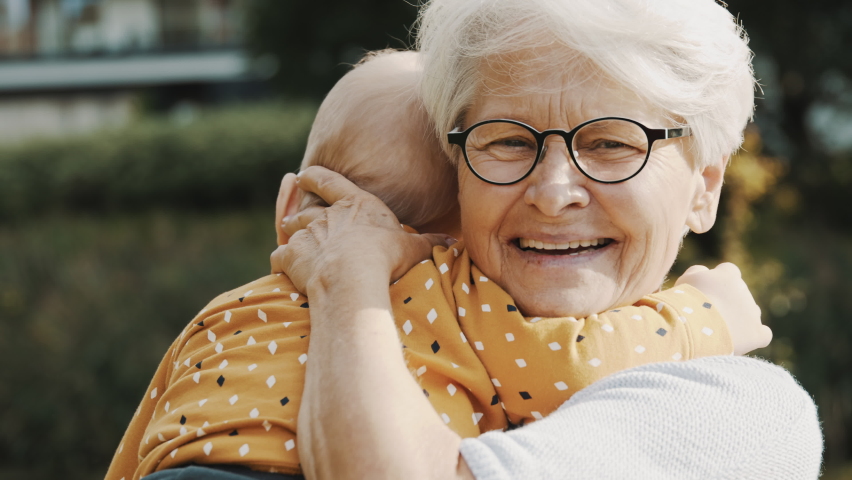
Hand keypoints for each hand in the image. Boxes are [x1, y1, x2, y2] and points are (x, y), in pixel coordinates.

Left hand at [274, 166, 454, 293]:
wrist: (353, 276)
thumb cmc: (386, 257)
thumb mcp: (413, 248)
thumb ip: (429, 243)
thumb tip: (452, 242)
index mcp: (355, 206)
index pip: (330, 182)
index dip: (316, 177)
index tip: (303, 174)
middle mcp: (327, 216)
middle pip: (308, 209)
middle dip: (301, 211)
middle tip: (295, 215)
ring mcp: (307, 235)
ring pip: (292, 229)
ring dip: (290, 232)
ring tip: (288, 234)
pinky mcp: (292, 257)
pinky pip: (280, 256)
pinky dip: (280, 260)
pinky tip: (281, 267)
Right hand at [675, 263, 771, 355]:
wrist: (695, 326)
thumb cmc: (687, 301)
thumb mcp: (686, 280)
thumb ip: (697, 271)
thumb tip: (704, 272)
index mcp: (728, 275)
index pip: (728, 271)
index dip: (718, 281)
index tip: (706, 290)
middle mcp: (744, 291)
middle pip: (739, 294)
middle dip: (727, 302)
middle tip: (707, 314)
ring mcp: (753, 312)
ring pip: (751, 313)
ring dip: (739, 319)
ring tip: (719, 330)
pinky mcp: (757, 334)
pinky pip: (763, 334)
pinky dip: (755, 337)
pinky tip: (741, 341)